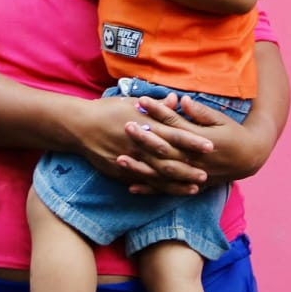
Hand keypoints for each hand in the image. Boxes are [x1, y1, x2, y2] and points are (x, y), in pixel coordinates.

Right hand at [73, 95, 209, 194]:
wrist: (80, 126)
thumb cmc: (108, 110)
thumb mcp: (132, 103)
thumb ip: (157, 106)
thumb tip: (177, 100)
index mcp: (145, 124)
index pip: (174, 133)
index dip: (193, 141)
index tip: (210, 146)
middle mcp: (140, 144)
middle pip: (169, 157)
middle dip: (189, 166)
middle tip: (208, 172)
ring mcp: (131, 159)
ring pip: (158, 174)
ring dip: (178, 181)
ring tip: (195, 186)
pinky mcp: (122, 171)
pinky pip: (144, 182)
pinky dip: (159, 188)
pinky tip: (172, 191)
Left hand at [119, 94, 254, 192]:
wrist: (249, 158)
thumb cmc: (234, 134)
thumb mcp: (221, 119)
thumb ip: (200, 112)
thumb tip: (181, 100)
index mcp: (201, 140)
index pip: (175, 124)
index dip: (157, 112)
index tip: (141, 101)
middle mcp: (194, 159)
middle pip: (165, 148)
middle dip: (144, 137)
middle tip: (126, 126)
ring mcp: (192, 175)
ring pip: (162, 171)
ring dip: (141, 165)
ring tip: (120, 158)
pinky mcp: (191, 185)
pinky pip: (167, 189)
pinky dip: (150, 188)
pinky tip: (132, 186)